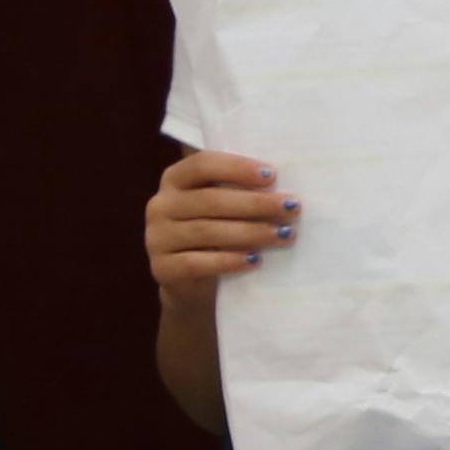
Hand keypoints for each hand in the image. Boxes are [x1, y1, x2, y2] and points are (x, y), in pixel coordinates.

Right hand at [146, 149, 291, 297]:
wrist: (194, 284)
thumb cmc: (219, 234)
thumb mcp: (225, 208)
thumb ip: (240, 190)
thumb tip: (283, 184)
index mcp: (175, 179)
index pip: (202, 165)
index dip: (237, 168)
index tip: (272, 176)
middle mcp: (160, 205)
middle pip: (210, 199)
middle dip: (256, 203)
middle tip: (292, 208)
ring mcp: (157, 237)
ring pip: (207, 231)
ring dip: (251, 232)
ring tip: (284, 234)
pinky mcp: (162, 268)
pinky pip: (196, 262)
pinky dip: (229, 261)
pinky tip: (255, 260)